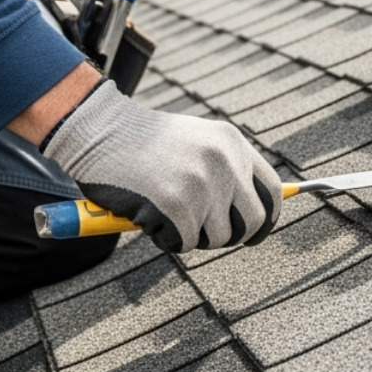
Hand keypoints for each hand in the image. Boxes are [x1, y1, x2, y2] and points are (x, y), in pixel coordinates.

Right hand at [41, 80, 281, 252]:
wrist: (99, 129)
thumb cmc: (141, 140)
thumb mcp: (196, 141)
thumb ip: (225, 168)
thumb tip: (250, 210)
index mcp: (233, 143)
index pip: (272, 192)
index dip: (265, 219)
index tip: (252, 233)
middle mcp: (224, 162)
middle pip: (252, 222)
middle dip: (231, 236)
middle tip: (205, 233)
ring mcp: (202, 184)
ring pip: (216, 238)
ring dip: (191, 235)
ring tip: (164, 209)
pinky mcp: (176, 206)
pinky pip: (183, 243)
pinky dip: (164, 237)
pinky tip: (147, 212)